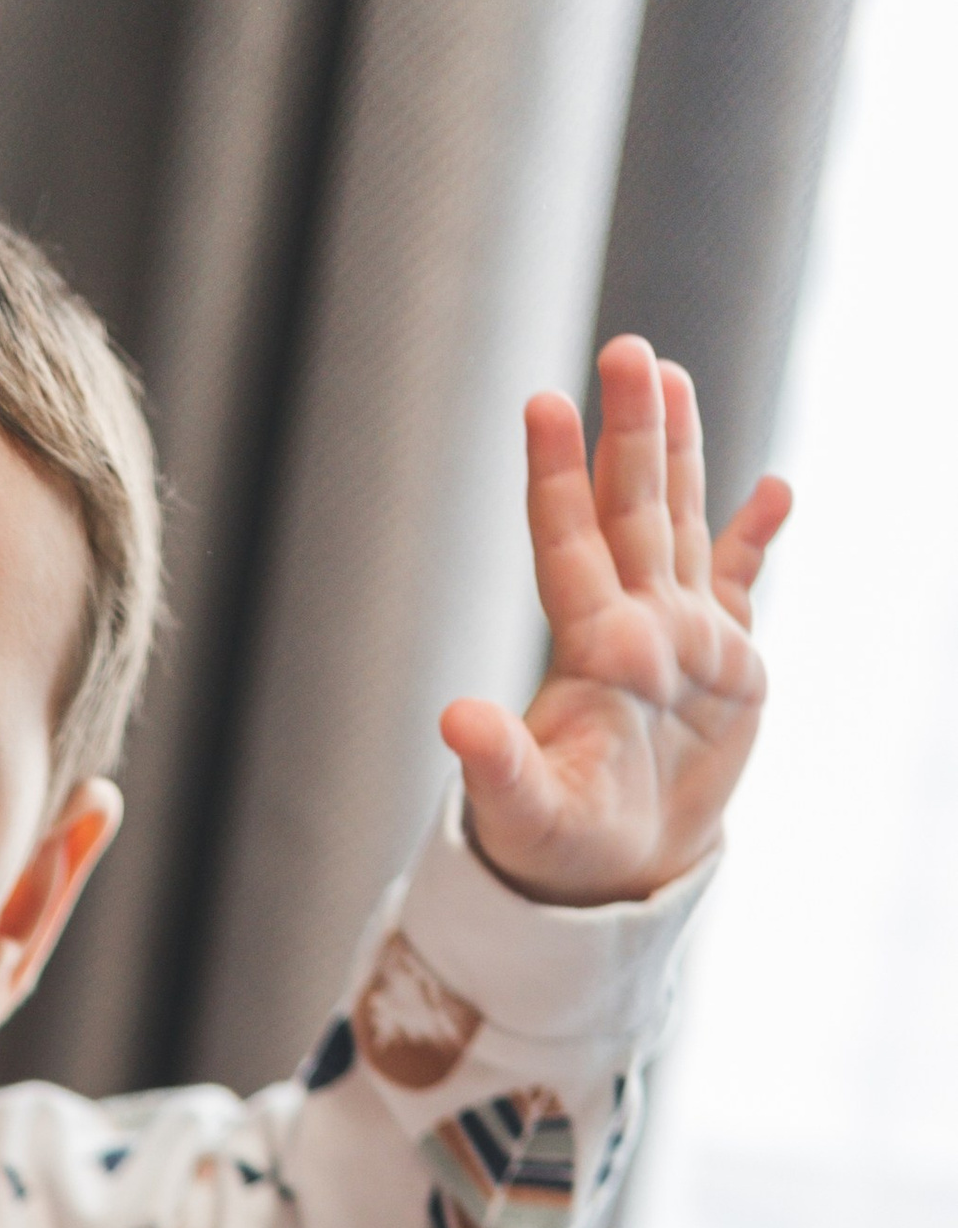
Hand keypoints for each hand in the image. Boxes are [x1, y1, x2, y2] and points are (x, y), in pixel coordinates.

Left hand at [441, 335, 789, 904]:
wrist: (613, 878)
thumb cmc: (555, 850)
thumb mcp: (525, 811)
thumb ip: (497, 764)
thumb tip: (455, 720)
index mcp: (588, 649)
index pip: (568, 543)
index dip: (556, 476)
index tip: (543, 403)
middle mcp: (633, 626)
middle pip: (630, 510)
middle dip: (629, 432)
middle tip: (625, 348)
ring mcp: (681, 639)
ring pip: (679, 526)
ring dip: (679, 455)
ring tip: (670, 377)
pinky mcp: (727, 668)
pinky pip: (739, 586)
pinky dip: (753, 539)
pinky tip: (772, 487)